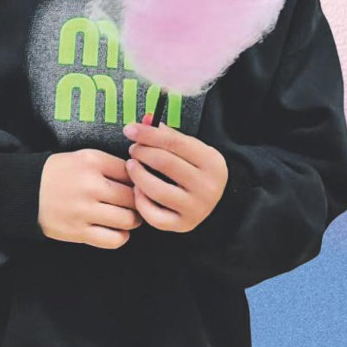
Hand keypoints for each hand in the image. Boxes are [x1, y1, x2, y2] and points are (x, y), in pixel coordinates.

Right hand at [38, 148, 142, 249]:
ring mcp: (84, 210)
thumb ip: (110, 165)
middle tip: (134, 202)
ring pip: (128, 219)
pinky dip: (121, 236)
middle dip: (137, 201)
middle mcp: (90, 185)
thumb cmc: (59, 173)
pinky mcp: (78, 232)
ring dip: (133, 219)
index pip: (132, 173)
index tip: (135, 185)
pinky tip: (116, 230)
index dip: (137, 180)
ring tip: (127, 216)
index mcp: (93, 161)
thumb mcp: (83, 157)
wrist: (26, 191)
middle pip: (133, 197)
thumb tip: (140, 181)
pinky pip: (114, 239)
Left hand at [123, 113, 227, 232]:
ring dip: (137, 174)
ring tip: (131, 166)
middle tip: (133, 149)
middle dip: (142, 152)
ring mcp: (196, 209)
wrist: (216, 201)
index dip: (149, 134)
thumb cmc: (196, 169)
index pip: (175, 142)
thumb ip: (169, 135)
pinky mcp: (183, 225)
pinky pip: (154, 215)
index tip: (130, 129)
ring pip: (157, 190)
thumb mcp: (192, 149)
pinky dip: (141, 201)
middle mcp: (207, 187)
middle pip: (164, 163)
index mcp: (212, 162)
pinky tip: (138, 189)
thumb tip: (144, 120)